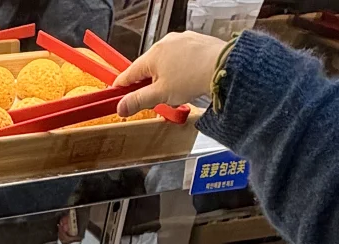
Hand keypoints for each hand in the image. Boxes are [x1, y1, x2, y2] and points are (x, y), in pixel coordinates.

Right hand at [114, 31, 228, 116]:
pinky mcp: (195, 42)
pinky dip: (179, 70)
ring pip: (165, 62)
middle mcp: (165, 43)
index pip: (129, 73)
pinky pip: (181, 58)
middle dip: (147, 84)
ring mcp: (181, 40)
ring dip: (164, 77)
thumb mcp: (159, 95)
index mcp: (152, 55)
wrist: (222, 66)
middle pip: (148, 68)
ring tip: (174, 92)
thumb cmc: (192, 77)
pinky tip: (186, 81)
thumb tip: (121, 107)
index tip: (116, 95)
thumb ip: (137, 101)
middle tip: (152, 100)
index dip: (121, 87)